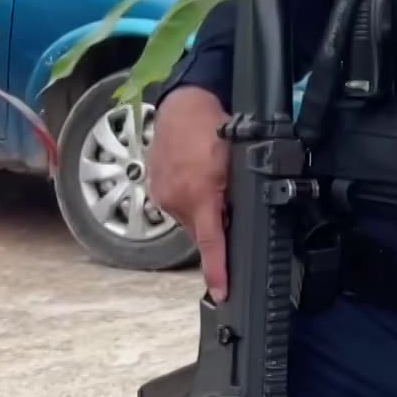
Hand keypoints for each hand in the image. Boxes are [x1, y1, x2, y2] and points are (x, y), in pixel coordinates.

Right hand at [147, 86, 230, 300]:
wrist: (182, 105)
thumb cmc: (214, 127)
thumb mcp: (238, 160)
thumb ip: (238, 194)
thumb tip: (242, 220)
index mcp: (201, 195)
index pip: (212, 243)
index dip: (217, 270)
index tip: (221, 291)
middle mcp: (177, 200)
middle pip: (202, 233)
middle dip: (217, 233)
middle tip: (232, 217)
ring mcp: (163, 196)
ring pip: (190, 220)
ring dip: (204, 215)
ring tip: (214, 189)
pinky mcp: (155, 189)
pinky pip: (178, 207)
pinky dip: (191, 203)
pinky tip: (199, 183)